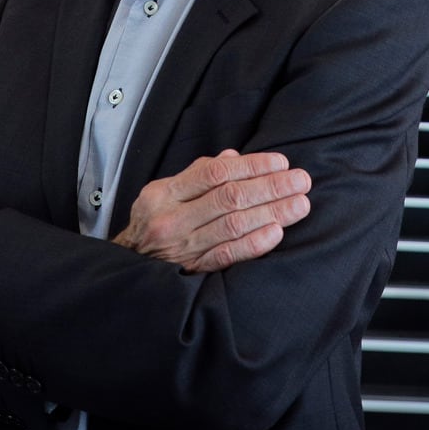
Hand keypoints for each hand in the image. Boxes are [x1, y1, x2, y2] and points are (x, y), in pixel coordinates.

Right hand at [112, 149, 310, 272]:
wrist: (127, 267)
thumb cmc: (153, 223)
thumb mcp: (164, 193)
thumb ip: (198, 175)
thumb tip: (234, 158)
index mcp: (165, 193)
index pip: (215, 173)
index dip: (251, 166)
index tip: (281, 163)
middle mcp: (172, 219)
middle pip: (229, 197)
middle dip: (270, 187)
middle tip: (301, 181)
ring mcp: (182, 247)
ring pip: (233, 225)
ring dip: (272, 213)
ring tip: (299, 205)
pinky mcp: (192, 271)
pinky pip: (227, 256)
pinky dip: (253, 244)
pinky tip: (276, 233)